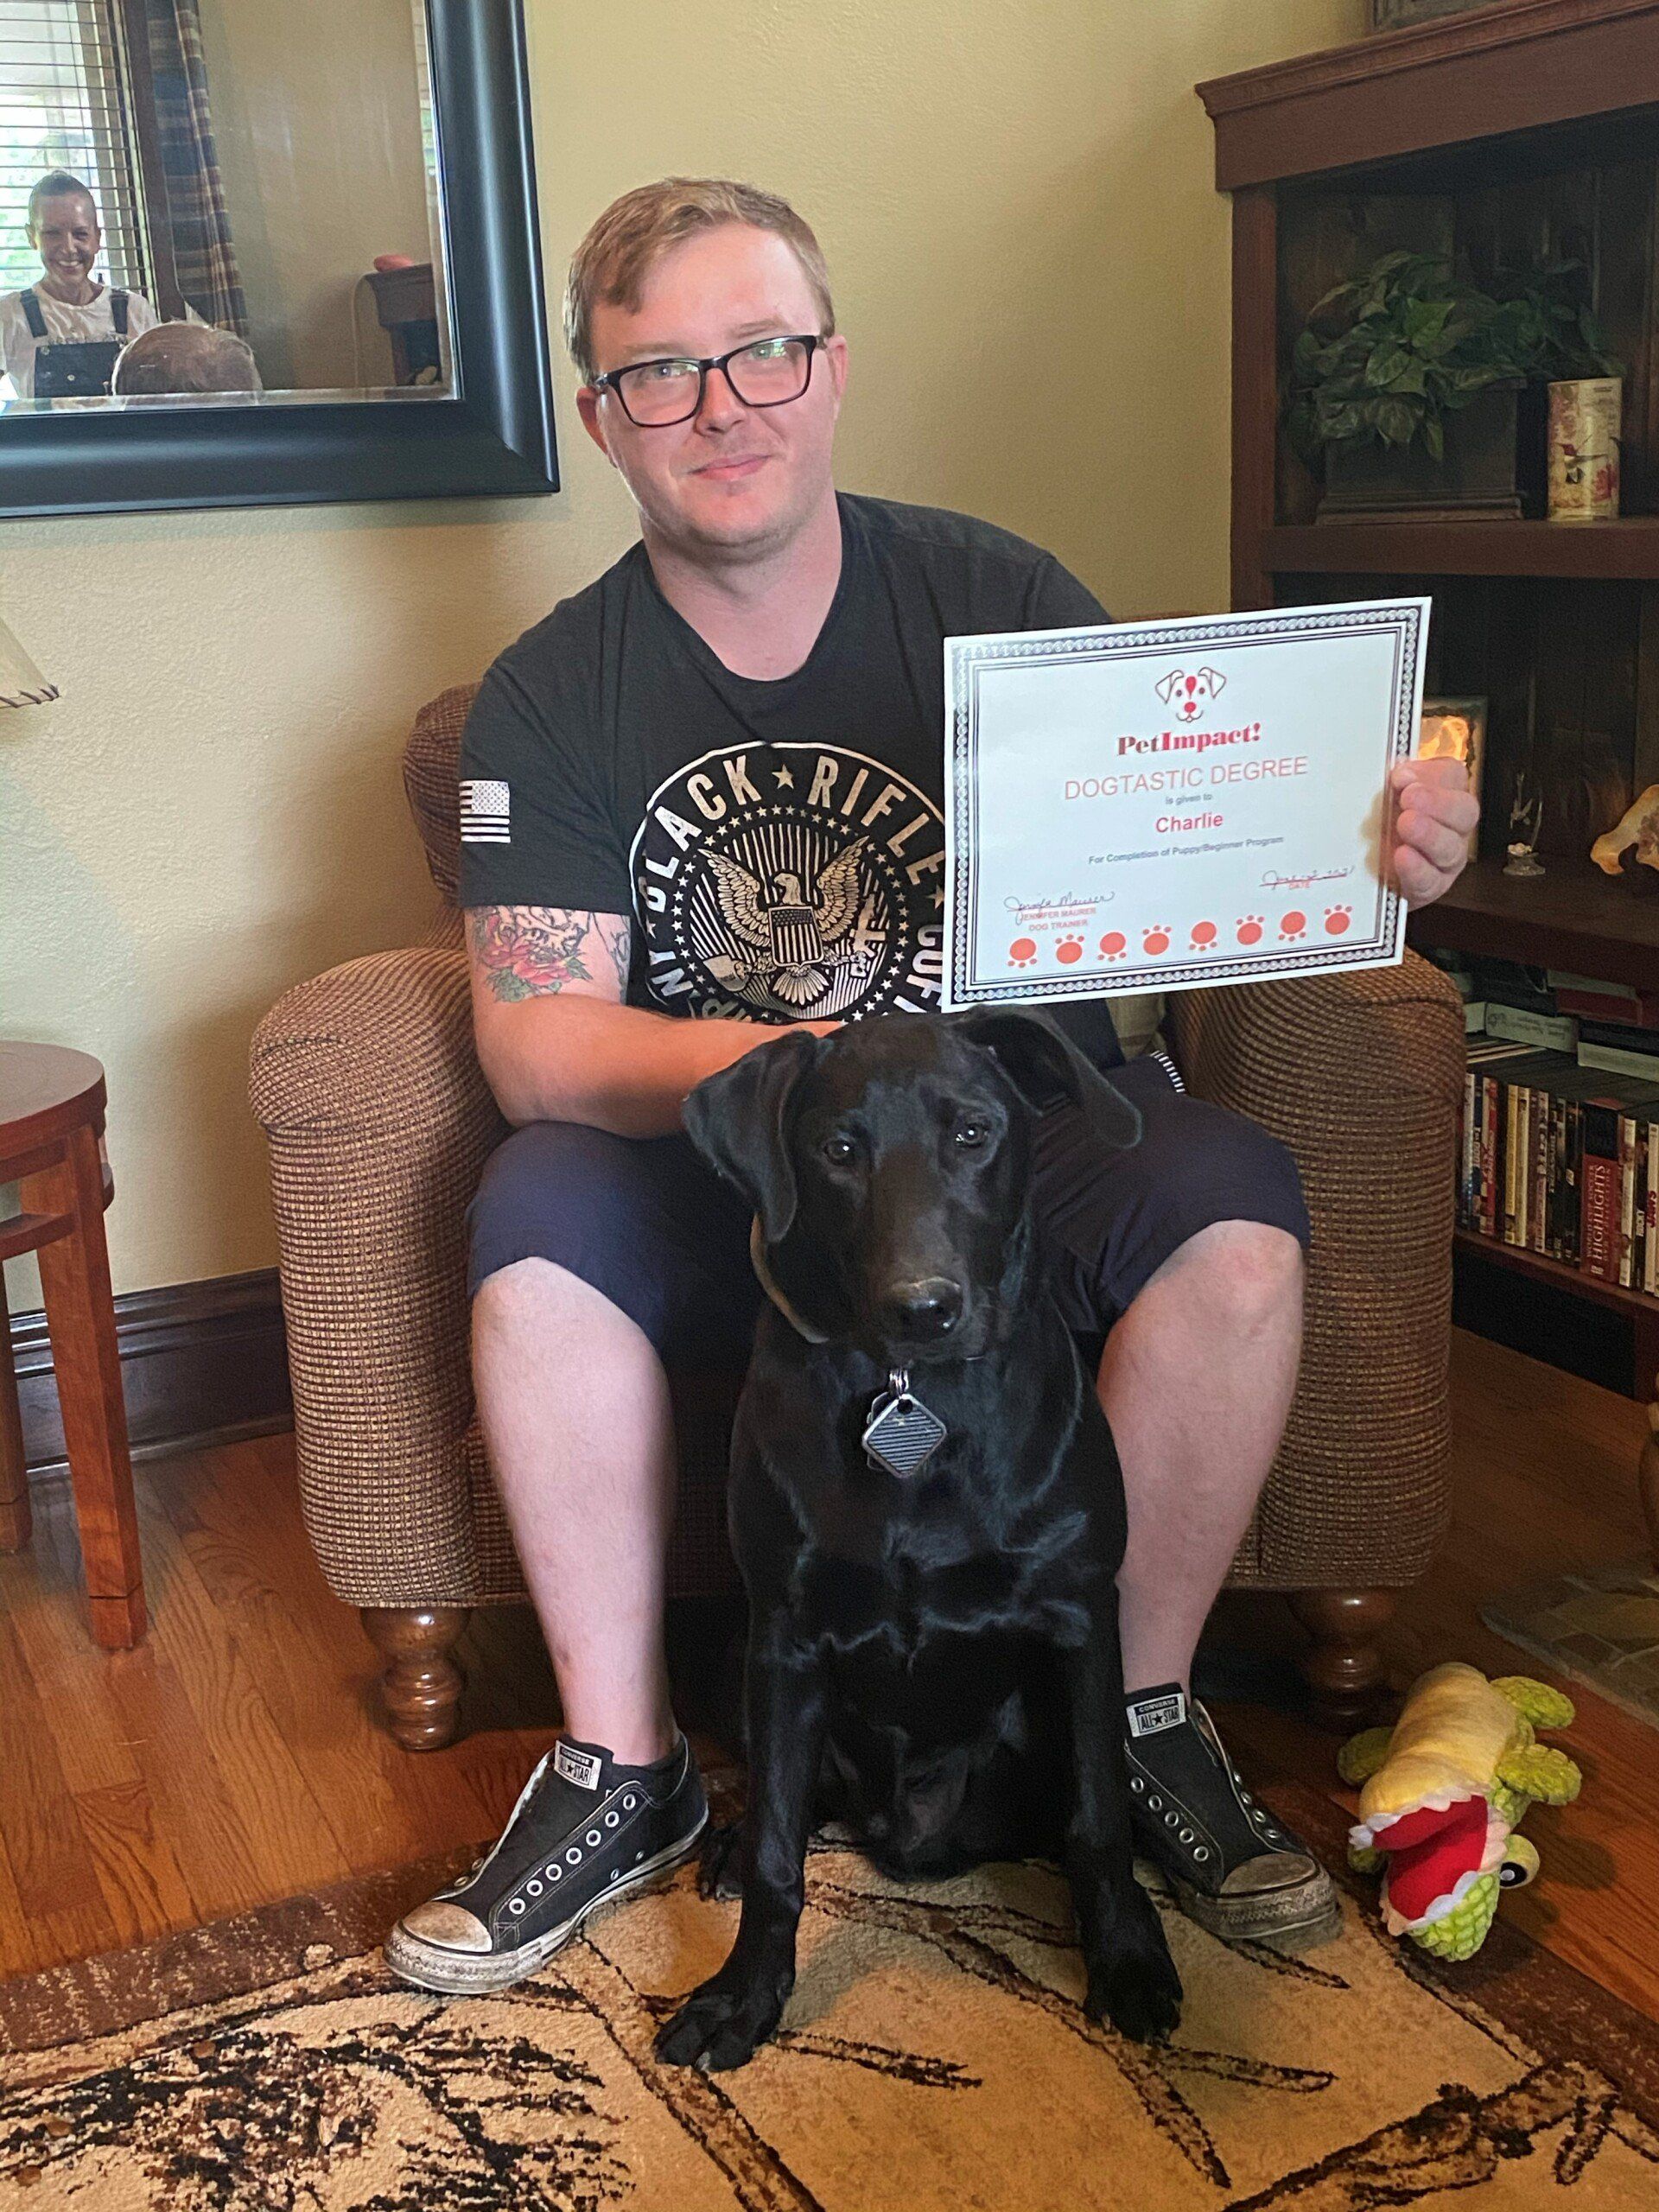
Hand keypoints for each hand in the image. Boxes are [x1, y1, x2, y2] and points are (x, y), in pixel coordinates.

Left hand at [1390, 756, 1478, 907]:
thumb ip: (1393, 783)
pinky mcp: (1431, 887)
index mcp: (1442, 794)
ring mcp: (1446, 859)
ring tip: (1404, 825)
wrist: (1366, 873)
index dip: (1432, 774)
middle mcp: (1452, 826)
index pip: (1452, 776)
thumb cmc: (1378, 826)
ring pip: (1451, 848)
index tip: (1401, 777)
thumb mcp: (1381, 797)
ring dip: (1429, 834)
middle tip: (1409, 798)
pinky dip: (1417, 868)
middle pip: (1464, 811)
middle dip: (1437, 803)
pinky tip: (1402, 857)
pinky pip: (1431, 880)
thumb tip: (1400, 775)